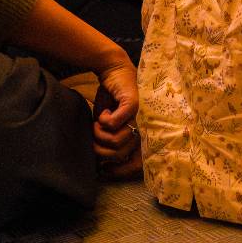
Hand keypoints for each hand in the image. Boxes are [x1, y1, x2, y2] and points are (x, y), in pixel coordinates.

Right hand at [91, 59, 141, 177]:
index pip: (137, 164)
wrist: (114, 70)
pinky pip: (114, 124)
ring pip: (116, 140)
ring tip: (101, 120)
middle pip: (119, 153)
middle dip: (101, 147)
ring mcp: (141, 116)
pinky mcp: (134, 104)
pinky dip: (104, 120)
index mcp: (142, 135)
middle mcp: (145, 128)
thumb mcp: (110, 124)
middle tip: (96, 132)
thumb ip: (109, 140)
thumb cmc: (112, 99)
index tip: (104, 170)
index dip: (120, 171)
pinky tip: (104, 111)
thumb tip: (99, 163)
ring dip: (100, 132)